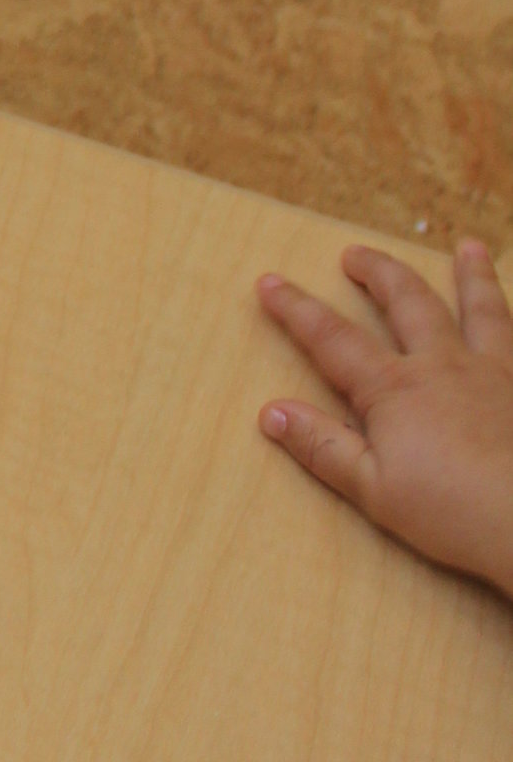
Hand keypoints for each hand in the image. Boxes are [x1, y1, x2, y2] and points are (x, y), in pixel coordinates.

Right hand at [255, 238, 512, 603]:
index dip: (297, 309)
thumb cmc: (454, 512)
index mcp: (396, 389)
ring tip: (467, 248)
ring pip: (482, 310)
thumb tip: (271, 412)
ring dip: (471, 276)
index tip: (270, 282)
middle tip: (355, 254)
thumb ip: (323, 446)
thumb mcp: (374, 490)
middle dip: (379, 273)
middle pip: (408, 303)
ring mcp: (498, 371)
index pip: (333, 338)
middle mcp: (446, 365)